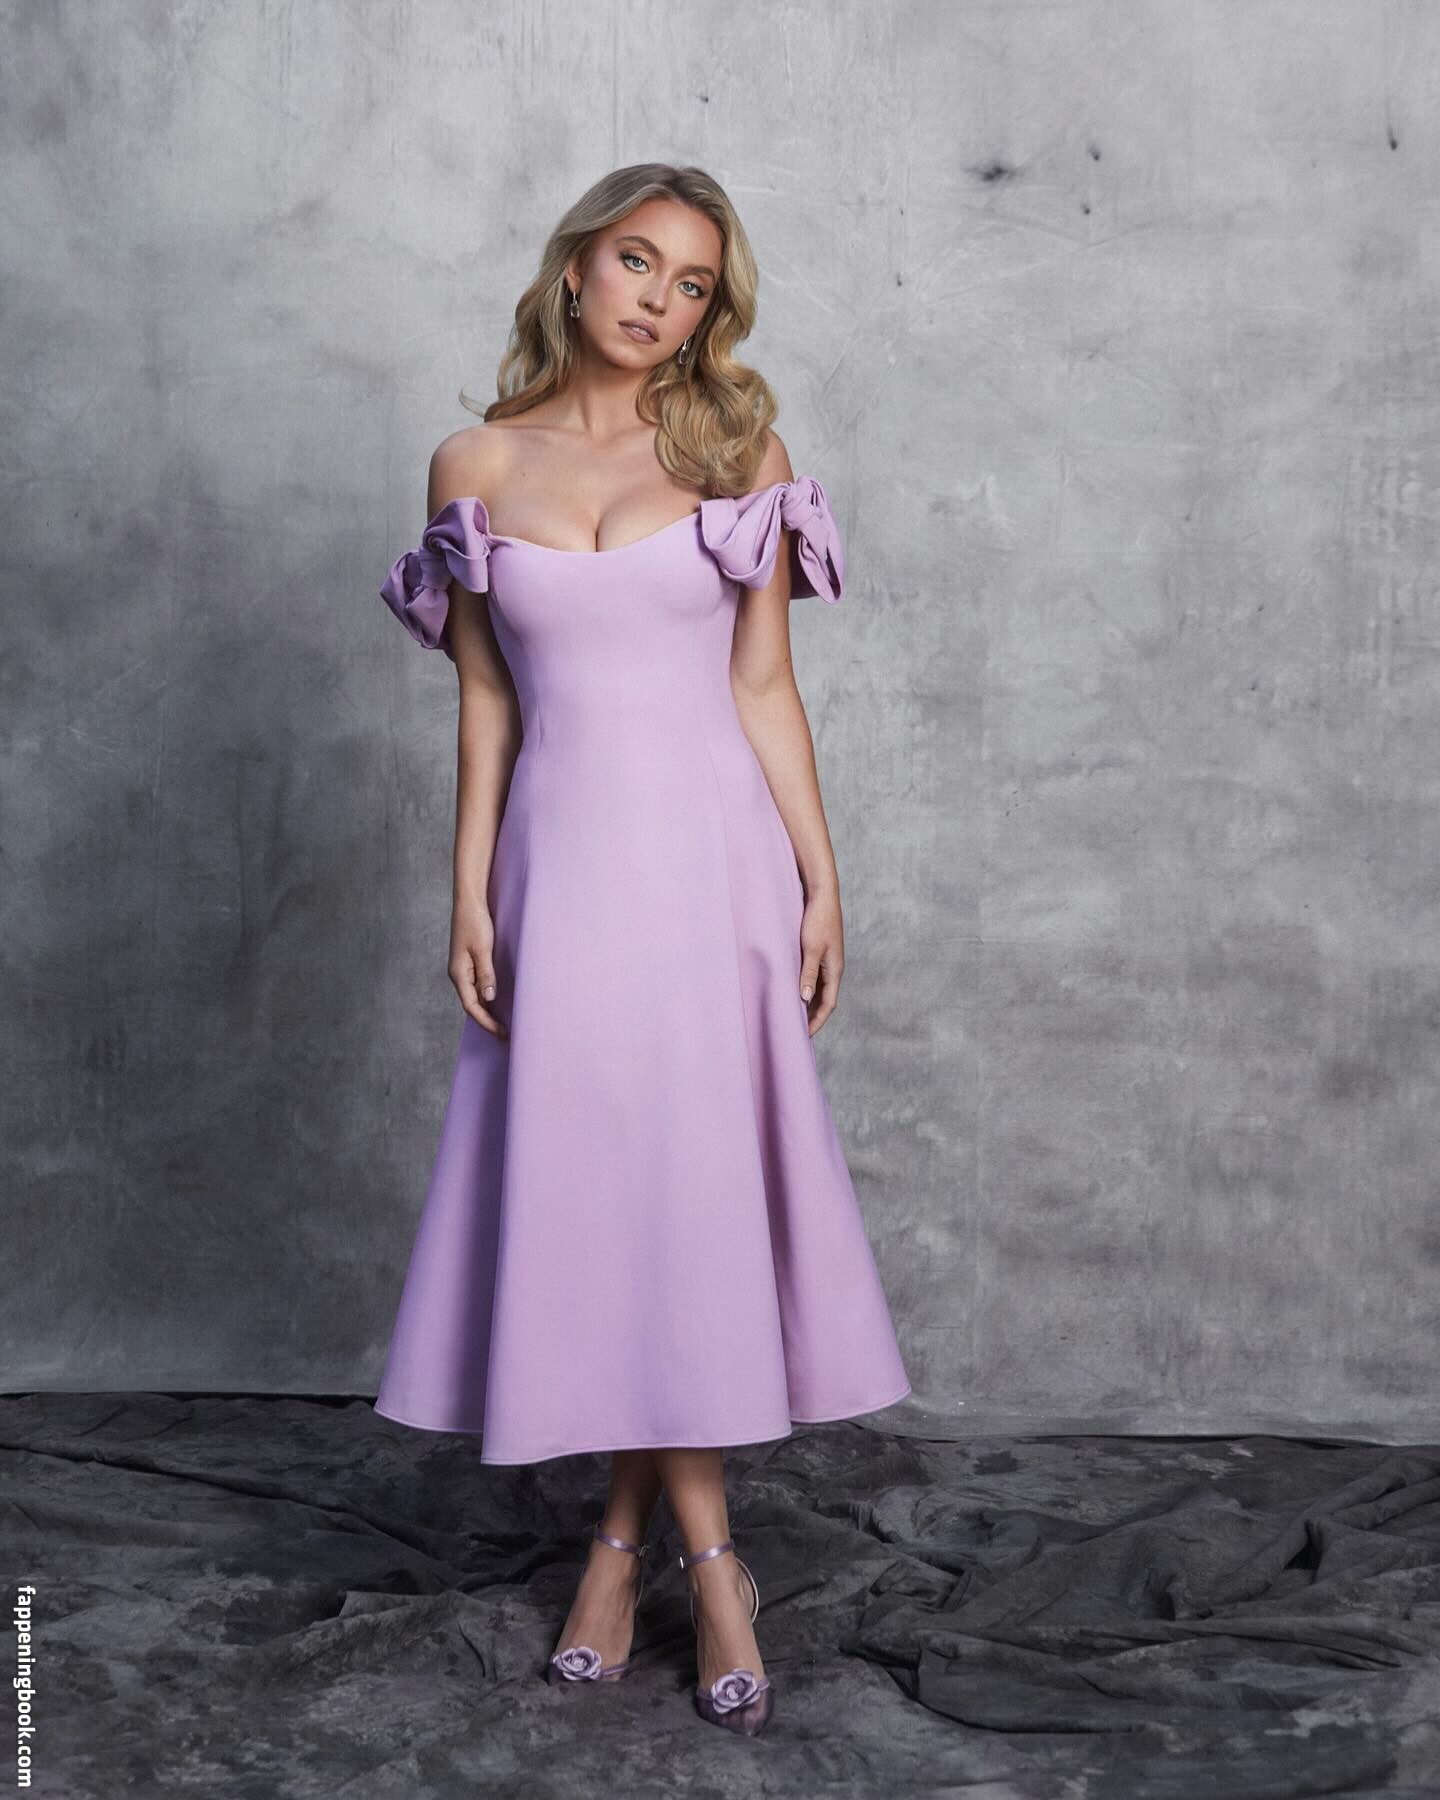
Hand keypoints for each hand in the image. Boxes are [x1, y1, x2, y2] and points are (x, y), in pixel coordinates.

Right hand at [449, 899, 507, 1039]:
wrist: (469, 901)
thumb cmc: (475, 922)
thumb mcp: (482, 949)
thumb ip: (485, 974)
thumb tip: (488, 998)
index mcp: (459, 973)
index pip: (472, 1006)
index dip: (486, 1022)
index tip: (502, 1034)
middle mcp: (459, 974)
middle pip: (473, 1005)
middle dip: (487, 1021)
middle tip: (505, 1035)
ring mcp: (464, 968)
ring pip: (475, 995)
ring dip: (488, 1010)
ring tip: (504, 1023)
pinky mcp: (471, 961)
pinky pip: (479, 984)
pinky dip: (488, 996)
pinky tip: (498, 1001)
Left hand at [798, 887, 843, 1035]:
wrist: (822, 895)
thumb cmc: (818, 920)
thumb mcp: (811, 949)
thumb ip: (808, 974)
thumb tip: (805, 999)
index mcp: (835, 970)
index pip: (829, 1004)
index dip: (817, 1021)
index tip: (805, 1035)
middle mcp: (833, 968)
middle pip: (825, 999)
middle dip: (813, 1016)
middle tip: (797, 1030)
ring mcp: (827, 960)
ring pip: (819, 989)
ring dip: (809, 1003)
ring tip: (794, 1016)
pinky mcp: (820, 952)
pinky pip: (814, 977)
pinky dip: (806, 988)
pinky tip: (794, 990)